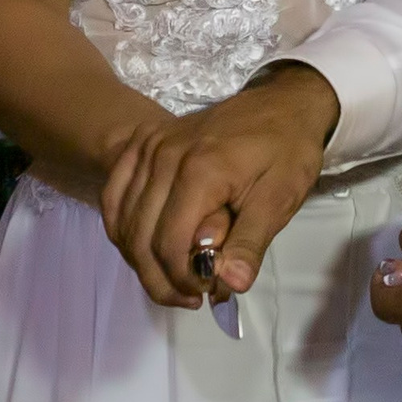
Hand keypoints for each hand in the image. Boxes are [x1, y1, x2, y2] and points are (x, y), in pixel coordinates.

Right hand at [101, 66, 338, 308]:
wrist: (282, 104)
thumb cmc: (287, 152)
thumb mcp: (280, 199)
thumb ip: (250, 243)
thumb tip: (230, 284)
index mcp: (200, 171)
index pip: (170, 243)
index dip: (183, 279)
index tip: (207, 293)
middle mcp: (164, 157)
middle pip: (140, 237)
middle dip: (160, 278)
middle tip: (189, 297)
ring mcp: (149, 147)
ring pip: (123, 221)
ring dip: (140, 259)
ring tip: (169, 278)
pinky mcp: (143, 144)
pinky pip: (114, 195)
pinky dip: (121, 227)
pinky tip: (141, 246)